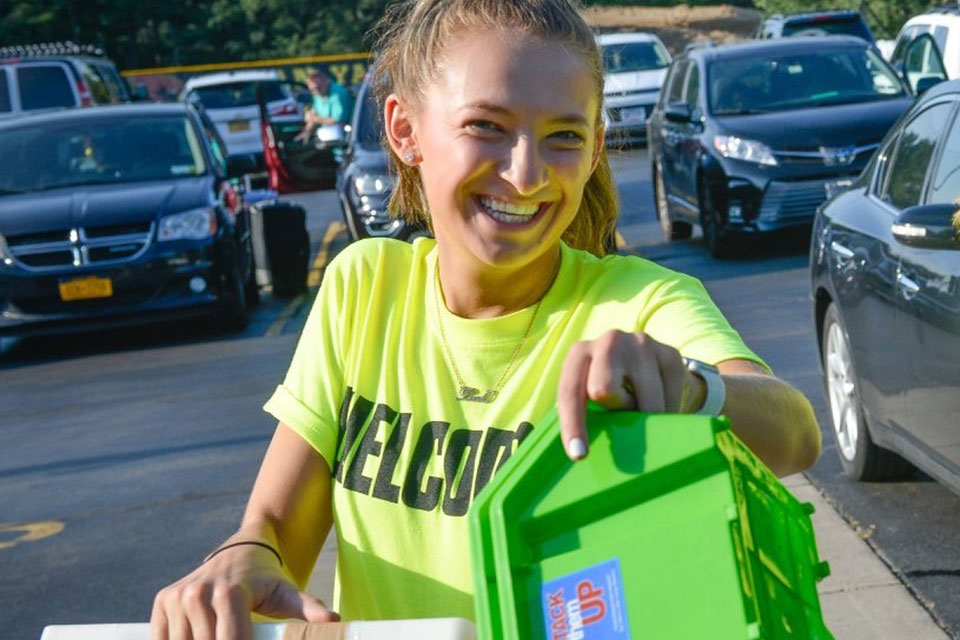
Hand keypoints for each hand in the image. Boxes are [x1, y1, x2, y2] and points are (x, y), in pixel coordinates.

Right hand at [151, 543, 338, 639]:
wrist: (242, 549)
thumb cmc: (268, 578)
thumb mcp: (289, 593)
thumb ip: (309, 609)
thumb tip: (333, 622)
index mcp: (230, 594)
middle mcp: (199, 593)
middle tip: (243, 639)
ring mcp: (178, 597)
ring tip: (222, 636)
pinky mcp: (163, 601)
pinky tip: (197, 638)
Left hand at [556, 330, 703, 459]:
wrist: (645, 359)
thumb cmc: (608, 385)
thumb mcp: (588, 395)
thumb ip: (585, 412)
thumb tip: (585, 452)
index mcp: (579, 353)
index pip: (571, 392)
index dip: (573, 424)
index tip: (579, 455)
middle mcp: (609, 342)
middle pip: (603, 389)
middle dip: (614, 410)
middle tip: (621, 413)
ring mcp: (641, 344)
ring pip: (646, 403)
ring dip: (644, 418)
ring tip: (641, 409)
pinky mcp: (670, 354)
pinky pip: (670, 400)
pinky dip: (666, 413)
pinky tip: (660, 404)